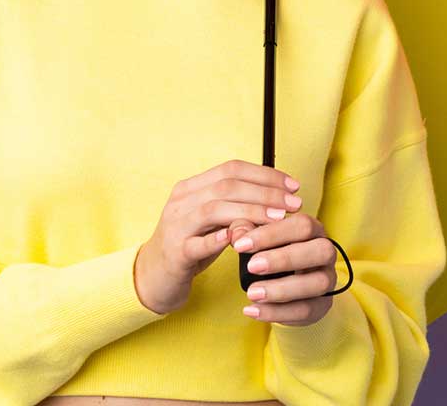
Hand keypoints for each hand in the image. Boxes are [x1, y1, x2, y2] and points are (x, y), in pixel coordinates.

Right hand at [133, 159, 302, 314]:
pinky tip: (238, 239)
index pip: (231, 169)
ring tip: (278, 219)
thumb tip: (276, 200)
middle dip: (265, 192)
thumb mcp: (212, 222)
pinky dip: (218, 240)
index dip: (264, 174)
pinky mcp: (175, 254)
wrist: (152, 277)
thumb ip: (236, 208)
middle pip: (226, 186)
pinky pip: (197, 244)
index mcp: (191, 187)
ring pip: (214, 210)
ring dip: (251, 212)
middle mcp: (181, 201)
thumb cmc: (189, 245)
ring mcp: (175, 226)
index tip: (292, 185)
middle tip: (293, 203)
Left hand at [230, 212, 336, 325]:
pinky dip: (278, 312)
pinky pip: (306, 311)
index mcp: (314, 229)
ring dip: (282, 289)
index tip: (240, 245)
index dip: (271, 234)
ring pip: (318, 284)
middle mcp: (327, 252)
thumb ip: (245, 230)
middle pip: (320, 251)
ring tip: (252, 293)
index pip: (302, 225)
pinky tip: (254, 310)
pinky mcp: (322, 306)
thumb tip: (237, 234)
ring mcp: (328, 280)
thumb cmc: (272, 250)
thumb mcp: (257, 237)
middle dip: (284, 259)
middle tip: (252, 267)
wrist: (287, 284)